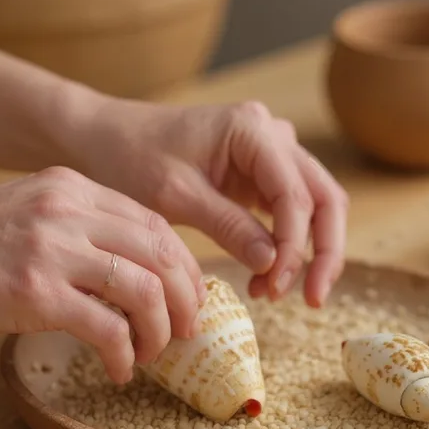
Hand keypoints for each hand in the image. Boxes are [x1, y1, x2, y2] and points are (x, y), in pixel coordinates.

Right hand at [0, 167, 204, 383]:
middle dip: (185, 298)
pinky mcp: (35, 291)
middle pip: (162, 253)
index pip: (155, 224)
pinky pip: (108, 327)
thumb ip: (79, 230)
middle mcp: (71, 209)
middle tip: (185, 331)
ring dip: (159, 330)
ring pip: (144, 290)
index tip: (188, 297)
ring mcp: (54, 248)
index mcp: (73, 188)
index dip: (182, 266)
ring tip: (150, 354)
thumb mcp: (28, 214)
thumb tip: (127, 274)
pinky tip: (118, 370)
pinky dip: (124, 354)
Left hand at [78, 100, 349, 307]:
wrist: (104, 138)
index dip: (293, 244)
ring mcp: (269, 153)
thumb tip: (273, 264)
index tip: (275, 284)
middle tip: (313, 299)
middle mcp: (272, 134)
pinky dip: (285, 245)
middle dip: (323, 250)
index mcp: (252, 129)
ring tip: (278, 293)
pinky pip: (289, 210)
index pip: (295, 193)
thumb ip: (227, 226)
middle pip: (324, 196)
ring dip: (307, 251)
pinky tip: (265, 276)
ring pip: (315, 204)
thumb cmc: (131, 157)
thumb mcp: (175, 195)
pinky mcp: (259, 174)